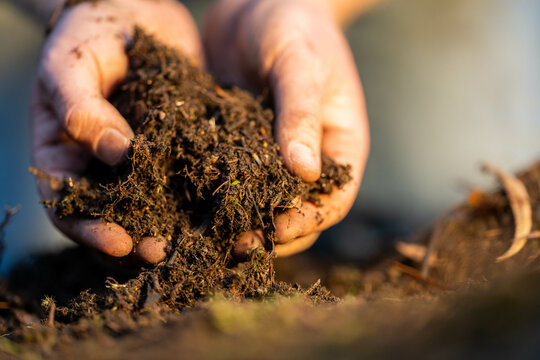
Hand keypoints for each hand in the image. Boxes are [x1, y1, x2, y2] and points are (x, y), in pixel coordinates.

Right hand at [32, 0, 202, 262]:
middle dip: (138, 237)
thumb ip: (81, 107)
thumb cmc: (88, 33)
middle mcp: (101, 166)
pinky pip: (186, 174)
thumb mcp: (72, 65)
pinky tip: (225, 203)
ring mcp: (141, 159)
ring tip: (200, 238)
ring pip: (154, 202)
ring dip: (174, 224)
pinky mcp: (176, 146)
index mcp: (63, 155)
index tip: (121, 242)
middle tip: (165, 251)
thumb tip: (114, 152)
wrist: (132, 9)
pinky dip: (201, 193)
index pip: (68, 206)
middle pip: (114, 215)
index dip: (91, 230)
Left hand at [204, 0, 369, 257]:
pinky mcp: (241, 144)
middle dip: (268, 231)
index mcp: (340, 145)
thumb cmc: (293, 23)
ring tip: (206, 232)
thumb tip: (304, 174)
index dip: (304, 222)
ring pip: (262, 201)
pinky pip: (232, 176)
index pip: (332, 201)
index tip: (268, 231)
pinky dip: (215, 193)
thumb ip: (300, 114)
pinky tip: (187, 201)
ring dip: (239, 220)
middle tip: (230, 243)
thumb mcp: (300, 63)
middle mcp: (309, 157)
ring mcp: (273, 153)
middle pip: (297, 213)